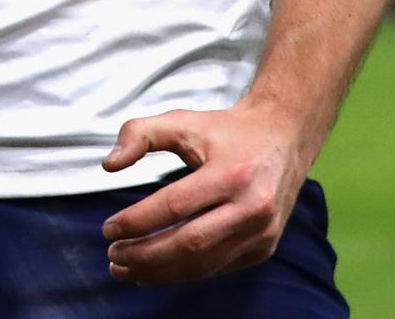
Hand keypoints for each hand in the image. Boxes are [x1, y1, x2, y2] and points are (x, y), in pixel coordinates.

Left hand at [100, 102, 311, 285]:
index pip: (175, 206)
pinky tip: (156, 271)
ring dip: (160, 273)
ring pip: (203, 264)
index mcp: (232, 172)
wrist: (285, 137)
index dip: (137, 221)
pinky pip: (217, 268)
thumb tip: (108, 165)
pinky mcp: (264, 247)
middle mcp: (252, 206)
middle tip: (113, 256)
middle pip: (189, 244)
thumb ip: (140, 133)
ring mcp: (262, 232)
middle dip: (145, 256)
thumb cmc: (228, 130)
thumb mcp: (183, 120)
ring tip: (126, 270)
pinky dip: (183, 274)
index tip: (108, 228)